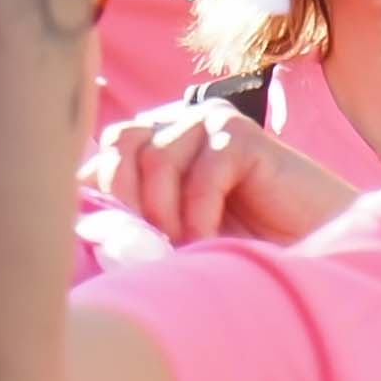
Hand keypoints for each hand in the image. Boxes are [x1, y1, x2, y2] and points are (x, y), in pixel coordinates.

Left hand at [84, 101, 355, 250]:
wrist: (310, 254)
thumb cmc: (235, 254)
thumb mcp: (166, 244)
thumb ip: (126, 225)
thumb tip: (70, 227)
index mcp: (148, 150)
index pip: (97, 157)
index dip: (96, 200)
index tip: (112, 245)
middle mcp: (174, 128)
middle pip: (117, 143)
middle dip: (126, 203)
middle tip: (153, 245)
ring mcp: (207, 126)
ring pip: (154, 157)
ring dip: (164, 215)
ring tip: (187, 248)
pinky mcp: (242, 136)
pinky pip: (201, 172)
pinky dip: (200, 216)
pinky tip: (212, 241)